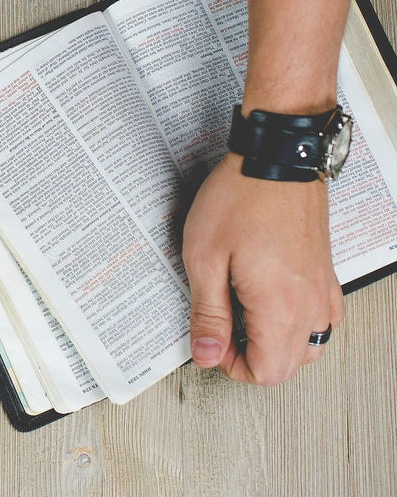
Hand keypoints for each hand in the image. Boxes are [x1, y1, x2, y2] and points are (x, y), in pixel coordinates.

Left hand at [182, 152, 344, 384]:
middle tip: (222, 329)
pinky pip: (322, 318)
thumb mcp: (204, 257)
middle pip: (290, 365)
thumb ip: (208, 313)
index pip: (267, 372)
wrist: (276, 157)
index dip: (233, 366)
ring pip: (310, 345)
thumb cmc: (240, 197)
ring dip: (277, 344)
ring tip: (243, 315)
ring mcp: (322, 288)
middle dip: (252, 358)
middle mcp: (309, 303)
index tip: (211, 342)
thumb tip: (207, 354)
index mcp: (280, 307)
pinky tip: (271, 301)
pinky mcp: (325, 272)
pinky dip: (299, 323)